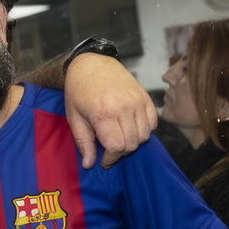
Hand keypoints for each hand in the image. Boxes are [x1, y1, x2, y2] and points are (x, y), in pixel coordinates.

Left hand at [64, 53, 156, 168]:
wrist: (91, 63)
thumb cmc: (78, 91)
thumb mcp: (74, 117)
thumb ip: (83, 142)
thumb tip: (89, 165)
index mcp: (104, 114)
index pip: (117, 147)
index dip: (111, 158)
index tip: (104, 160)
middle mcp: (125, 108)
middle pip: (132, 144)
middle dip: (120, 152)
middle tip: (109, 148)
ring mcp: (138, 101)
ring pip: (145, 135)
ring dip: (133, 142)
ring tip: (120, 137)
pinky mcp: (145, 96)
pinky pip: (153, 122)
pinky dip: (145, 129)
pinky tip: (131, 127)